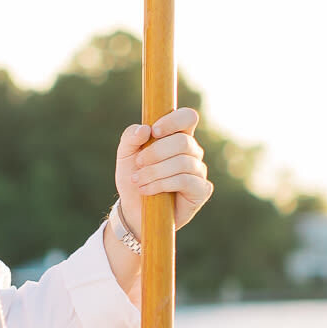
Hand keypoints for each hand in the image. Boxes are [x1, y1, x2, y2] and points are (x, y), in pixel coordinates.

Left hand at [115, 107, 211, 233]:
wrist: (133, 210)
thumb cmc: (133, 177)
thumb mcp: (125, 155)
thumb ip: (130, 137)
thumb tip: (145, 129)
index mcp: (178, 136)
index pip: (188, 117)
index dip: (174, 121)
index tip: (154, 132)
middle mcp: (192, 152)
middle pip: (183, 141)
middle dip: (156, 152)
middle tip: (138, 164)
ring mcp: (199, 171)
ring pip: (183, 162)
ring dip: (155, 171)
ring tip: (138, 181)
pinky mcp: (201, 190)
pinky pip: (185, 180)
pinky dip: (162, 184)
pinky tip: (147, 190)